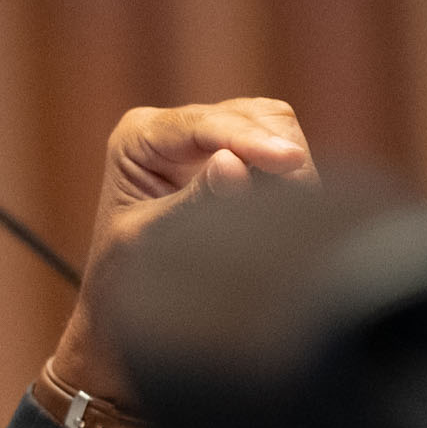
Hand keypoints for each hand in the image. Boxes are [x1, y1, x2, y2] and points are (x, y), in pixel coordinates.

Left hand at [48, 100, 316, 404]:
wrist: (124, 311)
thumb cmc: (123, 278)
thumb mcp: (152, 241)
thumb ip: (194, 203)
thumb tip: (234, 165)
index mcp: (138, 136)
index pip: (204, 124)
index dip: (250, 141)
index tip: (291, 161)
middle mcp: (175, 129)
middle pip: (253, 116)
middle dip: (281, 155)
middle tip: (303, 207)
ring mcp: (211, 141)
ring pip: (278, 128)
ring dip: (294, 168)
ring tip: (296, 215)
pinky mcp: (240, 160)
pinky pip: (283, 153)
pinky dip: (296, 178)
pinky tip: (298, 210)